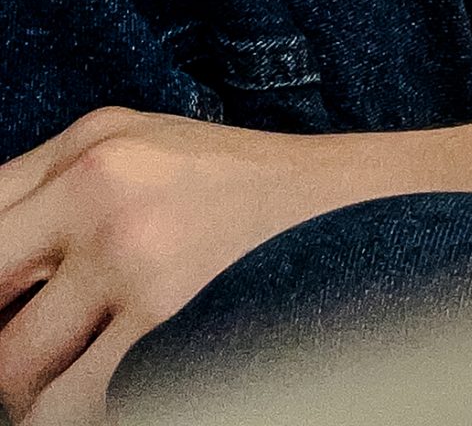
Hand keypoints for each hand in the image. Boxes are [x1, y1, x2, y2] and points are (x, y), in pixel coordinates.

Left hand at [0, 106, 426, 425]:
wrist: (364, 205)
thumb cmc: (250, 190)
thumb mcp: (147, 149)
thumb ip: (56, 191)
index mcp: (92, 144)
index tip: (6, 311)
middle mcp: (103, 189)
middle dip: (1, 347)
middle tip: (37, 357)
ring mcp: (139, 258)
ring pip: (15, 374)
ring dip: (37, 395)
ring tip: (87, 380)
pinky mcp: (174, 326)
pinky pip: (77, 408)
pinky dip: (86, 411)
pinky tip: (127, 389)